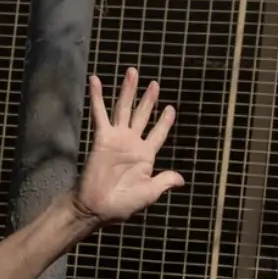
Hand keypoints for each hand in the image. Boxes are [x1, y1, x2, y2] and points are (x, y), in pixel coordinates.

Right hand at [75, 68, 184, 223]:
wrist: (97, 207)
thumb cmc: (122, 204)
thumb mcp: (149, 193)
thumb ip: (164, 182)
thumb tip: (181, 180)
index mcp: (145, 156)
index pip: (158, 134)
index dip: (164, 121)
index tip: (170, 108)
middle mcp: (132, 143)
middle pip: (142, 115)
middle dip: (148, 99)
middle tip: (155, 84)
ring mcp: (117, 138)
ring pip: (124, 109)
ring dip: (128, 90)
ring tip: (133, 72)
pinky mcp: (101, 137)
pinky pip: (100, 113)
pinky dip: (98, 96)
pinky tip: (96, 80)